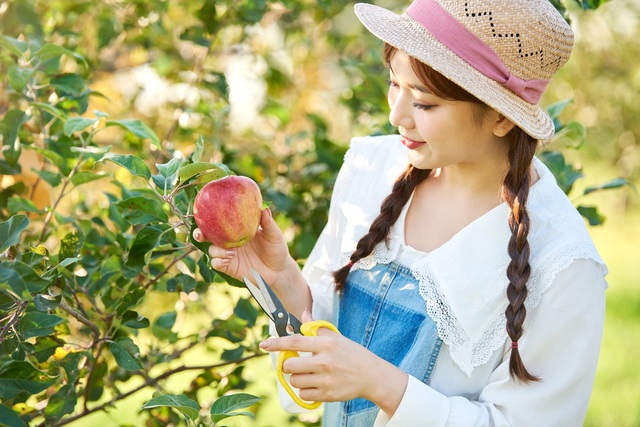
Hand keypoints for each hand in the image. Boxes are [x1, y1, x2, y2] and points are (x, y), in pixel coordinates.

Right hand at [193, 208, 294, 287]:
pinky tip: (230, 258)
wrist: (279, 271)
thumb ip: (268, 224)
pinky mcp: (229, 267)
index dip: (210, 217)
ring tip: (232, 252)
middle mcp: (230, 241)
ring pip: (212, 250)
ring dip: (217, 250)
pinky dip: (219, 261)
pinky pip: (217, 263)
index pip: (220, 222)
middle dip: (200, 234)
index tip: (204, 212)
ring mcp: (229, 254)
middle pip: (208, 236)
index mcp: (238, 230)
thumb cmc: (277, 249)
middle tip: (200, 234)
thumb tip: (265, 209)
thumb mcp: (274, 235)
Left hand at [259, 311, 408, 414]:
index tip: (264, 344)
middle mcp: (324, 362)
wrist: (372, 376)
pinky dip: (305, 390)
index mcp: (326, 344)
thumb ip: (317, 328)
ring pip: (295, 380)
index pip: (295, 341)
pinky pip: (303, 393)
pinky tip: (316, 384)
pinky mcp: (327, 395)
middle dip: (289, 364)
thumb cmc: (353, 355)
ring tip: (310, 374)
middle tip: (297, 363)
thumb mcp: (337, 338)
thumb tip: (303, 315)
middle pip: (290, 365)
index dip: (277, 343)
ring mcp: (325, 380)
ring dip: (297, 378)